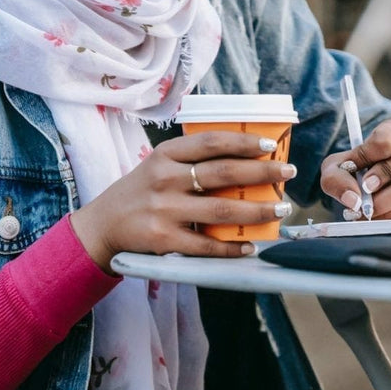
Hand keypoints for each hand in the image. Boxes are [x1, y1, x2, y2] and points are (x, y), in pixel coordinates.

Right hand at [69, 131, 296, 271]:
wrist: (102, 225)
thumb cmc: (141, 191)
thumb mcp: (159, 165)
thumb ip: (192, 162)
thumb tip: (245, 161)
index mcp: (166, 154)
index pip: (211, 142)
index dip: (243, 141)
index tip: (270, 145)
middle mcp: (165, 178)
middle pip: (223, 172)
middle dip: (261, 172)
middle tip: (287, 173)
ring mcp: (164, 210)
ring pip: (220, 209)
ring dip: (255, 210)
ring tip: (279, 209)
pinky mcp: (163, 239)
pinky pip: (205, 245)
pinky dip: (230, 248)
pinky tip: (249, 246)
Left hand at [320, 118, 390, 219]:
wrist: (380, 178)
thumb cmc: (361, 167)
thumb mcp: (341, 165)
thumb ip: (337, 177)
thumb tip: (352, 199)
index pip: (387, 138)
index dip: (368, 156)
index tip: (354, 169)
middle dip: (385, 176)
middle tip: (365, 189)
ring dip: (384, 204)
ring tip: (365, 210)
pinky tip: (378, 216)